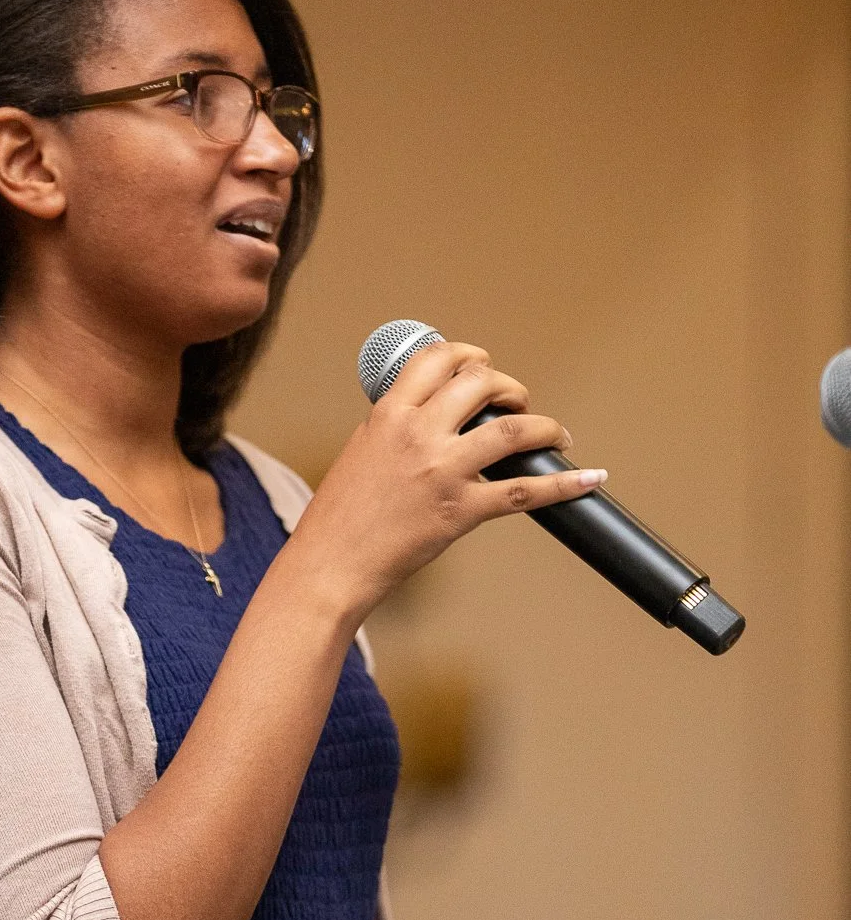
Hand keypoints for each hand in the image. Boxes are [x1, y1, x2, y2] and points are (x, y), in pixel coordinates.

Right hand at [290, 340, 604, 624]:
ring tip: (555, 434)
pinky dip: (564, 485)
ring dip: (545, 426)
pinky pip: (523, 492)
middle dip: (510, 387)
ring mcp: (443, 471)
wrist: (330, 564)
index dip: (469, 355)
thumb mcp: (360, 452)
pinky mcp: (461, 510)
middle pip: (481, 383)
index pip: (438, 359)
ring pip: (513, 429)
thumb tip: (430, 415)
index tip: (482, 365)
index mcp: (388, 414)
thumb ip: (396, 427)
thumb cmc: (339, 517)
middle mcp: (418, 434)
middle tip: (518, 403)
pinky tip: (589, 479)